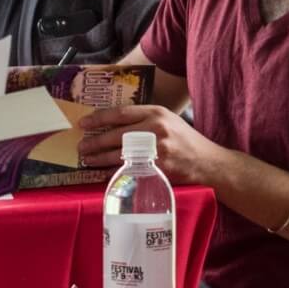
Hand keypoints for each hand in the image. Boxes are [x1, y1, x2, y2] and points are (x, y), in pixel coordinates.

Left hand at [77, 105, 223, 184]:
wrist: (208, 163)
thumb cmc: (185, 141)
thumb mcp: (168, 120)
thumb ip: (145, 119)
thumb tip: (113, 124)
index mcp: (157, 113)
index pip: (121, 113)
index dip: (99, 118)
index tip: (83, 123)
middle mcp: (155, 129)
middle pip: (116, 135)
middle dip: (95, 142)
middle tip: (81, 147)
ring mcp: (156, 151)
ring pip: (119, 154)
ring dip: (99, 159)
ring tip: (87, 160)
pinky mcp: (157, 169)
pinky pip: (129, 171)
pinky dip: (112, 174)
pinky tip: (102, 174)